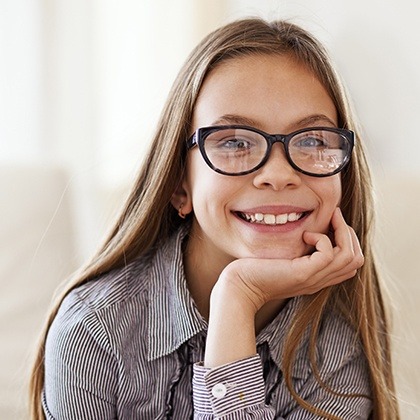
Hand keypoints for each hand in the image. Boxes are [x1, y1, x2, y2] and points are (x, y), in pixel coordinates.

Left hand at [216, 207, 363, 313]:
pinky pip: (328, 255)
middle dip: (350, 233)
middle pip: (357, 260)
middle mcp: (320, 280)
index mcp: (318, 277)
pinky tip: (306, 234)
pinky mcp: (303, 274)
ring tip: (327, 218)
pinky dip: (322, 239)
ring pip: (350, 257)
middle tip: (334, 215)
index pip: (352, 263)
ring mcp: (313, 278)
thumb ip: (300, 250)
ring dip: (342, 231)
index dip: (348, 240)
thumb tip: (310, 229)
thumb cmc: (257, 269)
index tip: (333, 221)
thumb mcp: (285, 258)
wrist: (240, 286)